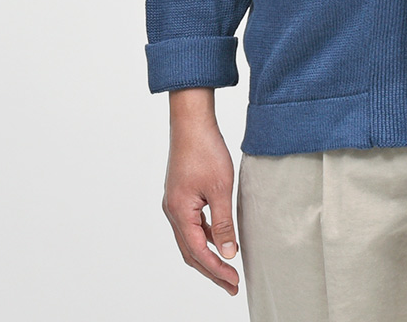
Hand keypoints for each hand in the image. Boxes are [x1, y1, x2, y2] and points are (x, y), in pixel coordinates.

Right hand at [161, 91, 239, 295]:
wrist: (191, 123)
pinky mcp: (180, 195)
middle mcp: (172, 211)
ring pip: (190, 239)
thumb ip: (224, 222)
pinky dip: (205, 236)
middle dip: (211, 270)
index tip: (234, 283)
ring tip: (227, 268)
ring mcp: (175, 203)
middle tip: (231, 285)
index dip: (216, 270)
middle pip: (191, 251)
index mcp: (179, 213)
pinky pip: (192, 224)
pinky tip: (220, 238)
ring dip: (208, 254)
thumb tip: (229, 253)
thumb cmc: (205, 150)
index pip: (199, 252)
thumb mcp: (221, 188)